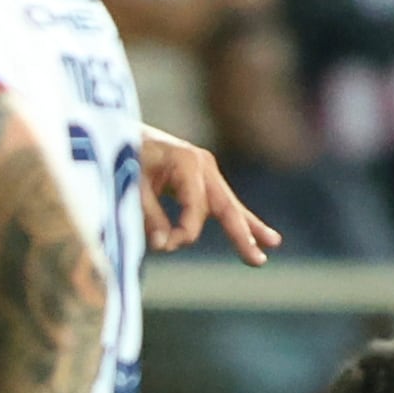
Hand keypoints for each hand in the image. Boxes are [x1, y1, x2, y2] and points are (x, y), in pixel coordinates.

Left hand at [134, 125, 273, 259]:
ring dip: (248, 229)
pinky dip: (242, 221)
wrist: (122, 132)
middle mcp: (203, 164)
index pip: (195, 208)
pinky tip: (266, 238)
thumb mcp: (131, 185)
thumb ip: (149, 216)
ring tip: (271, 245)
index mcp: (186, 162)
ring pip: (230, 206)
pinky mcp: (204, 179)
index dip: (183, 233)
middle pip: (225, 205)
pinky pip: (226, 204)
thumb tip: (164, 245)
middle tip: (256, 260)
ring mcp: (207, 170)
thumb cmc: (124, 157)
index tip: (162, 245)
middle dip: (240, 234)